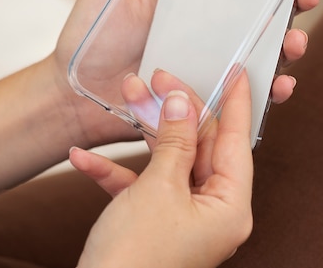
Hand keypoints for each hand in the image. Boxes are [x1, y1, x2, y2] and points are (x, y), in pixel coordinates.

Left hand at [50, 0, 320, 147]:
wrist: (71, 95)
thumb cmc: (88, 39)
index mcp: (192, 7)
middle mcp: (207, 39)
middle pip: (261, 24)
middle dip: (292, 11)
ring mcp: (208, 72)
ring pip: (261, 61)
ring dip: (287, 50)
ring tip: (294, 43)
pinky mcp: (205, 103)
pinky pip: (243, 100)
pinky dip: (268, 93)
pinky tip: (279, 85)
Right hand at [73, 73, 253, 267]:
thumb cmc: (134, 259)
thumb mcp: (158, 188)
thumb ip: (175, 141)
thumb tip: (184, 103)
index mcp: (229, 207)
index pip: (237, 142)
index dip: (236, 103)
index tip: (237, 73)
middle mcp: (212, 212)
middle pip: (200, 147)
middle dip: (176, 112)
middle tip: (162, 78)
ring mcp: (183, 218)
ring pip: (169, 161)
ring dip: (144, 133)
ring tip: (127, 97)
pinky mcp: (154, 224)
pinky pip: (141, 187)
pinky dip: (116, 172)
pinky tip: (85, 158)